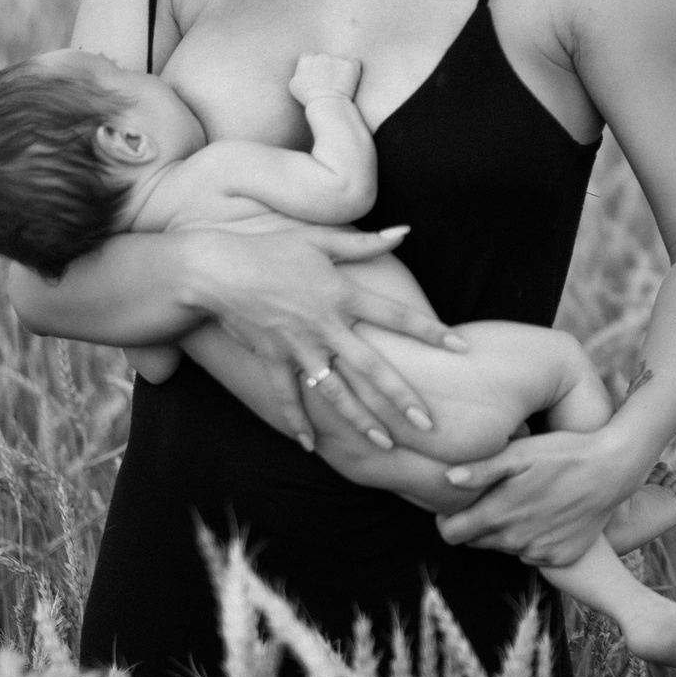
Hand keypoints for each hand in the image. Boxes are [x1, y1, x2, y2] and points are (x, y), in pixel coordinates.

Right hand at [190, 224, 463, 448]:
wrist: (214, 270)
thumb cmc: (270, 250)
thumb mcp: (320, 240)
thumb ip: (365, 242)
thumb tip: (405, 231)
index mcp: (343, 296)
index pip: (397, 317)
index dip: (430, 330)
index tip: (461, 346)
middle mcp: (326, 327)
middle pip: (373, 370)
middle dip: (402, 399)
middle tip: (428, 424)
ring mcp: (299, 348)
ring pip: (336, 393)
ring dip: (361, 421)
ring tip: (385, 445)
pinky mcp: (272, 360)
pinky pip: (288, 397)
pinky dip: (298, 421)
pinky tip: (311, 446)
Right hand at [289, 53, 362, 105]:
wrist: (326, 104)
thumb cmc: (308, 98)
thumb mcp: (294, 85)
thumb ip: (298, 72)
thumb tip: (302, 69)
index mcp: (306, 59)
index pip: (309, 56)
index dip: (313, 66)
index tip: (316, 75)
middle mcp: (321, 56)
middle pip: (325, 58)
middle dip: (327, 67)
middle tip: (329, 82)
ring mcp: (337, 59)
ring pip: (340, 62)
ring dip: (340, 70)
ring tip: (339, 85)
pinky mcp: (351, 65)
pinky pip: (354, 64)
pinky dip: (353, 71)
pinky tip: (350, 81)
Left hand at [434, 426, 653, 567]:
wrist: (613, 470)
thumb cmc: (564, 453)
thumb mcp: (522, 452)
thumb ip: (482, 469)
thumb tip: (447, 479)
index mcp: (499, 514)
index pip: (451, 534)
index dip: (448, 519)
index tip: (459, 504)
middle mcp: (515, 541)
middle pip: (476, 542)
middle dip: (479, 523)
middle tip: (497, 498)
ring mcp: (539, 552)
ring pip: (505, 548)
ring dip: (508, 531)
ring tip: (527, 502)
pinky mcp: (560, 558)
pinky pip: (533, 554)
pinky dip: (534, 539)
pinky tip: (548, 515)